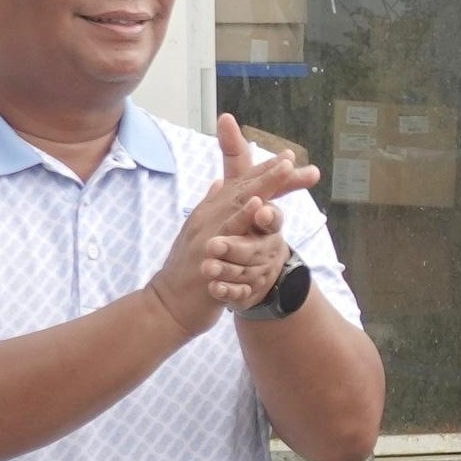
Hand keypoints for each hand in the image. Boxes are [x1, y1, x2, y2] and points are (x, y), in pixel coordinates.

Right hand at [151, 115, 318, 334]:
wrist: (169, 303)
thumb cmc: (189, 271)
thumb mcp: (200, 235)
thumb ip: (211, 208)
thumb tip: (218, 183)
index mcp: (210, 212)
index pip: (240, 185)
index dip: (263, 170)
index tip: (287, 156)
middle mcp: (208, 216)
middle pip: (242, 187)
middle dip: (269, 171)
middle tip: (291, 156)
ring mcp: (207, 232)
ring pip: (238, 202)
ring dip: (262, 183)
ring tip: (284, 167)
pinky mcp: (207, 253)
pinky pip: (229, 232)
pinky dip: (243, 215)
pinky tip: (260, 203)